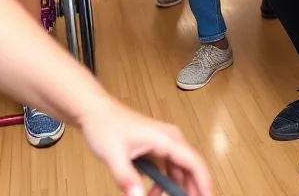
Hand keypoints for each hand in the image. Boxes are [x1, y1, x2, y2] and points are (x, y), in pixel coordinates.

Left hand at [79, 100, 212, 195]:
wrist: (95, 111)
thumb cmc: (105, 126)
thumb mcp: (113, 155)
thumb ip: (127, 178)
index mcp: (166, 138)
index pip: (193, 163)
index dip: (203, 183)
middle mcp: (170, 139)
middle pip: (189, 168)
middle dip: (191, 189)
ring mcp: (164, 142)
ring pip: (178, 170)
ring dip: (175, 188)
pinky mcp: (156, 146)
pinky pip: (168, 168)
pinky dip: (164, 182)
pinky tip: (152, 193)